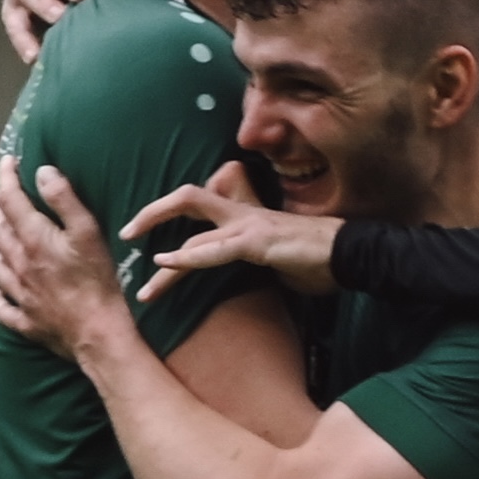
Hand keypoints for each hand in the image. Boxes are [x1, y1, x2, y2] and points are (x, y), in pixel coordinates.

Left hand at [0, 161, 128, 355]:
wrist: (97, 333)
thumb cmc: (97, 282)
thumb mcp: (87, 232)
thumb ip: (63, 200)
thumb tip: (42, 171)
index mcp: (34, 241)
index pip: (12, 202)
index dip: (7, 179)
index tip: (7, 162)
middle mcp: (20, 266)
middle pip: (0, 231)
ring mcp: (21, 295)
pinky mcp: (27, 320)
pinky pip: (3, 307)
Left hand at [123, 180, 342, 300]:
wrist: (354, 254)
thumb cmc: (320, 261)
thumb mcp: (277, 262)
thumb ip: (252, 263)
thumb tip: (239, 277)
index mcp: (246, 218)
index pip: (201, 209)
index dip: (170, 218)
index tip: (145, 239)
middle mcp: (243, 214)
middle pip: (188, 198)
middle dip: (152, 213)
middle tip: (124, 233)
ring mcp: (250, 226)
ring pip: (195, 227)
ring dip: (163, 251)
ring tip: (141, 281)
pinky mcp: (258, 243)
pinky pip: (217, 249)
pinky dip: (190, 256)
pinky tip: (168, 262)